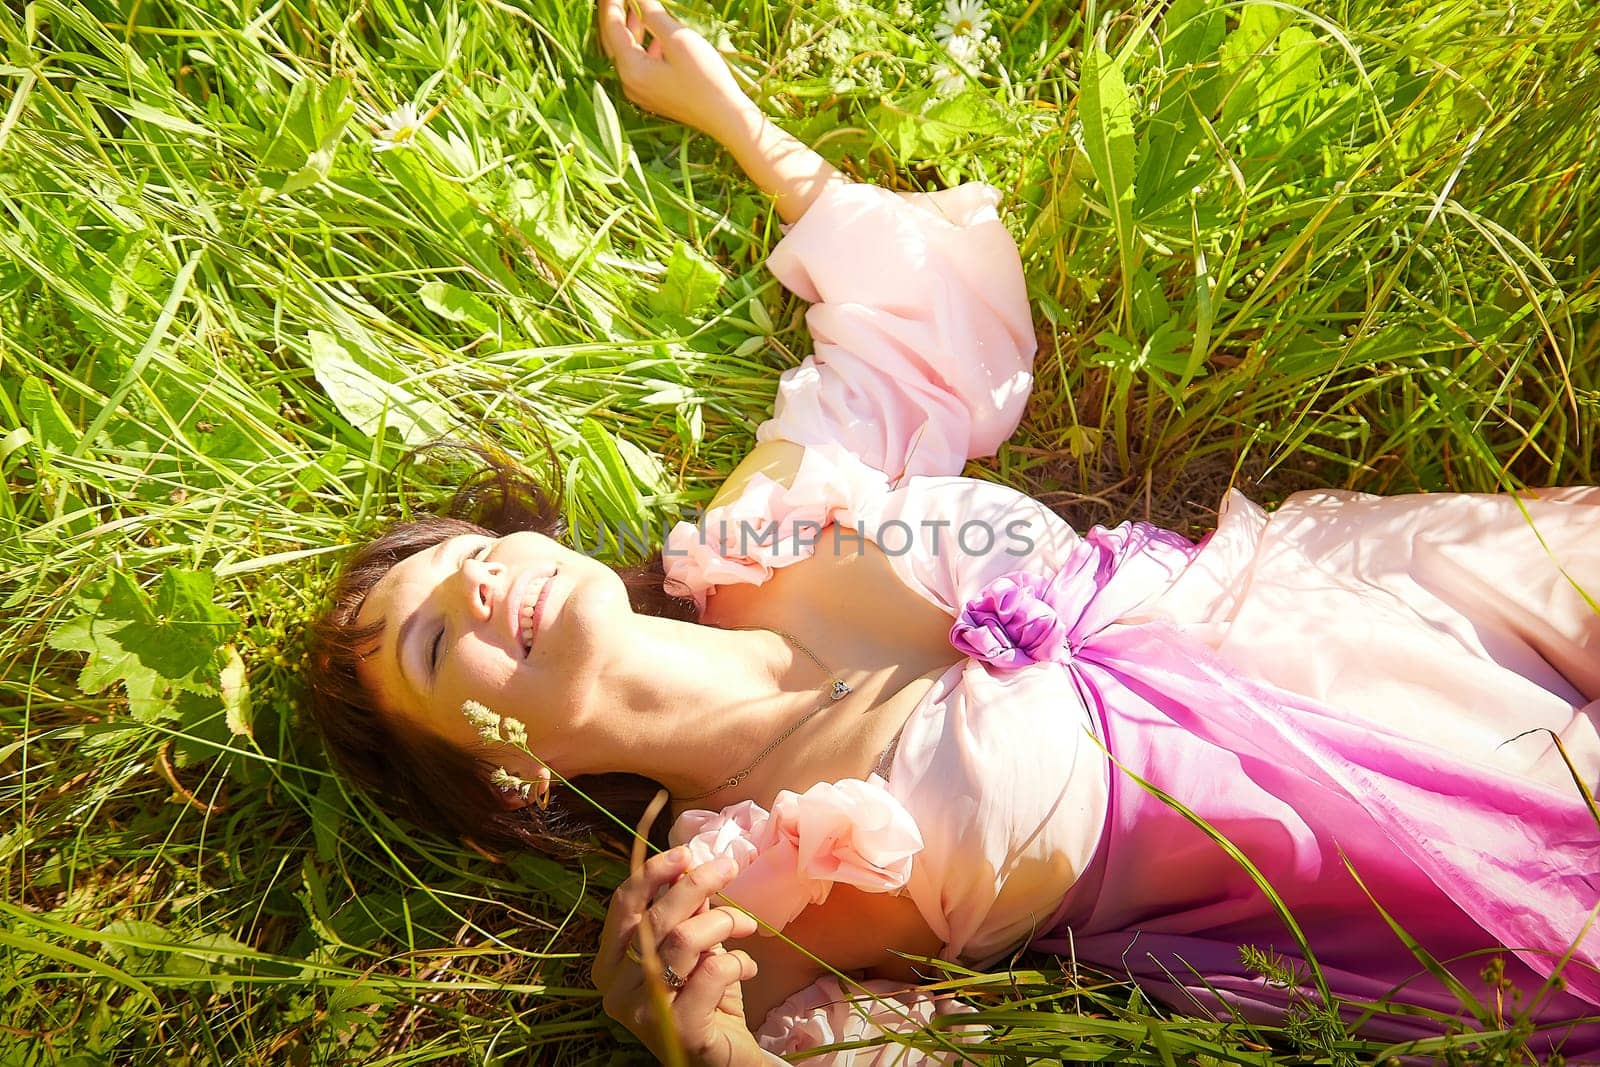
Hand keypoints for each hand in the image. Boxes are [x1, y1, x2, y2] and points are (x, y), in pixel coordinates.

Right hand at [593, 847, 763, 1066]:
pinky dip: (738, 961)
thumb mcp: (690, 949)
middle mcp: (615, 990)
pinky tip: (747, 967)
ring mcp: (643, 1013)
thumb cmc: (702, 998)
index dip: (652, 874)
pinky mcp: (679, 1030)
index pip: (623, 907)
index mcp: (608, 964)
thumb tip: (693, 866)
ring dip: (723, 921)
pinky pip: (713, 972)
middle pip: (656, 918)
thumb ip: (685, 913)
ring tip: (746, 924)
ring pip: (685, 940)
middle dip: (695, 884)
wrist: (722, 1058)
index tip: (685, 852)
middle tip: (726, 867)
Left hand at [597, 0, 756, 141]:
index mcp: (631, 69)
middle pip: (613, 40)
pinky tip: (655, 35)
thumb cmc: (705, 78)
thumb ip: (653, 13)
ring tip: (636, 5)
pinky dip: (643, 45)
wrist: (725, 117)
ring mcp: (640, 92)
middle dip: (616, 13)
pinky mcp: (653, 95)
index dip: (613, 2)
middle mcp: (629, 83)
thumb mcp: (678, 39)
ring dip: (631, 28)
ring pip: (627, 52)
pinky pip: (639, 64)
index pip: (611, 27)